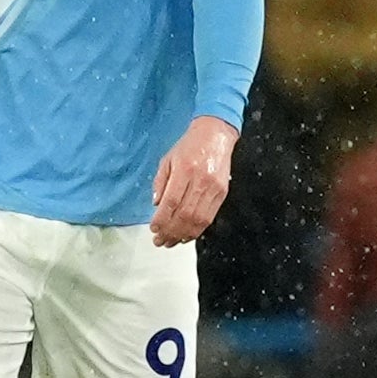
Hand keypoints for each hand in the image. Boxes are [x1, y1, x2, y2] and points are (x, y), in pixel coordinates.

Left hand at [151, 117, 237, 245]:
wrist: (215, 135)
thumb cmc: (189, 146)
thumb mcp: (167, 159)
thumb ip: (160, 182)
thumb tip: (155, 205)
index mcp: (184, 170)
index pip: (171, 202)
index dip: (162, 219)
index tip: (153, 229)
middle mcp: (200, 180)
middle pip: (184, 214)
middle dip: (170, 231)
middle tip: (160, 241)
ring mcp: (214, 188)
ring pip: (198, 220)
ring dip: (183, 234)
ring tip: (171, 242)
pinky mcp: (222, 193)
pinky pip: (209, 217)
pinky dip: (197, 230)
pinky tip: (186, 236)